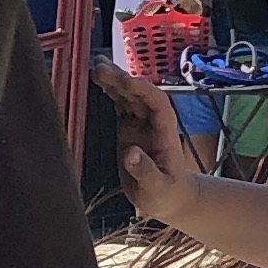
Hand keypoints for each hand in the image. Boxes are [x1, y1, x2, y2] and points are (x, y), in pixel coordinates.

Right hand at [94, 64, 203, 227]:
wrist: (171, 200)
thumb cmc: (168, 195)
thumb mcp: (158, 189)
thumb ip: (146, 171)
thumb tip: (130, 152)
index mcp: (165, 133)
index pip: (157, 103)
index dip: (142, 90)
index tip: (125, 81)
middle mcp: (153, 123)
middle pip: (139, 95)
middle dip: (122, 80)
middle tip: (100, 68)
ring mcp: (141, 124)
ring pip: (128, 96)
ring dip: (114, 81)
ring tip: (95, 67)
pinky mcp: (129, 129)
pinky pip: (120, 105)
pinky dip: (110, 92)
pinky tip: (97, 81)